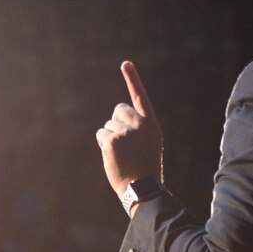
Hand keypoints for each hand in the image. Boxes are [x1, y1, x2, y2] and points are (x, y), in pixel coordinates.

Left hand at [97, 60, 164, 200]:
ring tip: (122, 154)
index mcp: (152, 125)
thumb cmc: (144, 169)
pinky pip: (101, 134)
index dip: (133, 79)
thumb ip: (138, 129)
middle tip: (124, 144)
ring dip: (110, 137)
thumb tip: (117, 120)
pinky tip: (113, 156)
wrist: (141, 188)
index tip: (125, 63)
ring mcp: (125, 132)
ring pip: (108, 125)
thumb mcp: (149, 145)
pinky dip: (103, 144)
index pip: (141, 97)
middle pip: (118, 110)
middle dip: (116, 122)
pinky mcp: (111, 140)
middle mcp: (140, 125)